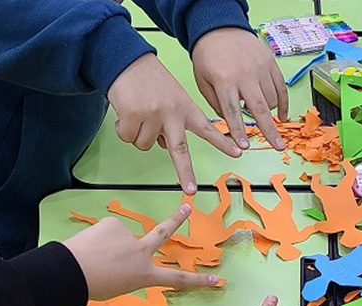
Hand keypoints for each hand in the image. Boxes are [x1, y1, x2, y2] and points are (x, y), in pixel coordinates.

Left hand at [63, 204, 220, 300]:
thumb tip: (123, 253)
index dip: (198, 281)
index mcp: (144, 275)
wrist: (71, 272)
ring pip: (119, 238)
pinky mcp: (113, 224)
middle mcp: (141, 253)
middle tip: (187, 208)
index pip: (177, 280)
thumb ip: (127, 269)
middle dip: (177, 220)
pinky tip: (88, 246)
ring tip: (92, 256)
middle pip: (163, 233)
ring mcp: (129, 236)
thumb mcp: (118, 286)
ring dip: (107, 245)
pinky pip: (106, 231)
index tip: (216, 280)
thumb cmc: (92, 286)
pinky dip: (97, 238)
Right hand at [108, 53, 240, 193]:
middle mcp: (173, 112)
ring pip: (145, 145)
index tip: (238, 153)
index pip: (208, 128)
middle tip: (191, 190)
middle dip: (185, 172)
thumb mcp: (172, 99)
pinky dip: (123, 129)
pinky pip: (128, 137)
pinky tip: (126, 112)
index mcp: (186, 108)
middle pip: (180, 150)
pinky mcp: (133, 115)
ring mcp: (153, 114)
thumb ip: (173, 123)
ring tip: (138, 113)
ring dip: (138, 134)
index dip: (223, 143)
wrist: (127, 60)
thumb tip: (166, 146)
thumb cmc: (151, 81)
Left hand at [192, 27, 288, 151]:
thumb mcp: (202, 80)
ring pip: (271, 100)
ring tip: (258, 111)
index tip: (244, 147)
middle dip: (269, 131)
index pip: (232, 112)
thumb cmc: (208, 56)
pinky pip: (281, 88)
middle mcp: (245, 75)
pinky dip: (283, 103)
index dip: (239, 131)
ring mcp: (260, 68)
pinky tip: (281, 115)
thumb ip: (216, 103)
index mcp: (224, 80)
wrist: (220, 27)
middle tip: (278, 146)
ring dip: (267, 113)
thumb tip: (232, 123)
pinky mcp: (271, 63)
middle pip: (259, 109)